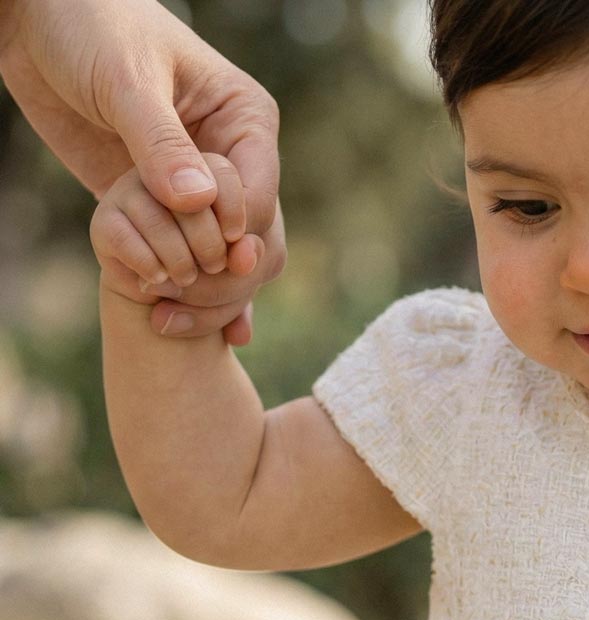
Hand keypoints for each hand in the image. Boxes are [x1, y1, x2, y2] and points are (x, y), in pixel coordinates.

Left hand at [0, 0, 279, 343]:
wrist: (37, 23)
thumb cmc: (88, 26)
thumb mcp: (125, 79)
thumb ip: (160, 142)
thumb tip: (199, 203)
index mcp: (245, 120)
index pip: (259, 197)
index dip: (236, 238)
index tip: (205, 259)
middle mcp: (235, 159)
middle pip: (256, 240)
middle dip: (226, 279)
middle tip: (181, 298)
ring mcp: (203, 188)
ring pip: (230, 263)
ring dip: (208, 298)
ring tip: (169, 318)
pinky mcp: (166, 209)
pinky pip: (190, 261)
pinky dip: (193, 299)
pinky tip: (185, 329)